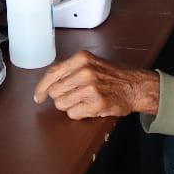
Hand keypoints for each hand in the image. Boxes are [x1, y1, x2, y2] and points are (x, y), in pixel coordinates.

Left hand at [34, 51, 159, 117]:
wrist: (136, 86)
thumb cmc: (113, 75)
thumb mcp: (91, 63)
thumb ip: (70, 69)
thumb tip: (48, 83)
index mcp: (82, 58)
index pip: (52, 74)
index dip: (41, 87)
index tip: (38, 96)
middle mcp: (85, 71)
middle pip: (54, 91)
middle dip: (60, 97)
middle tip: (73, 95)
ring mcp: (91, 88)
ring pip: (61, 104)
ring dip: (69, 106)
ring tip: (83, 100)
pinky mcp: (97, 104)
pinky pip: (73, 114)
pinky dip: (79, 113)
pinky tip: (89, 106)